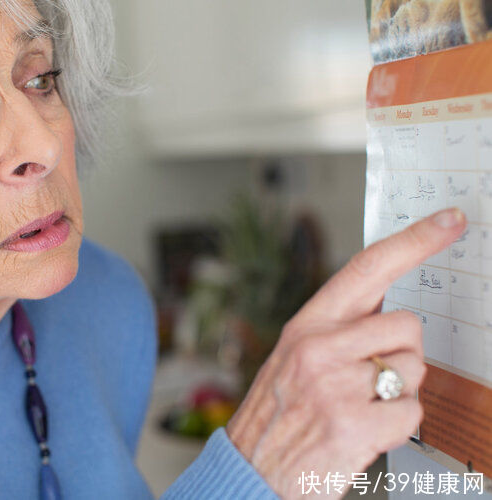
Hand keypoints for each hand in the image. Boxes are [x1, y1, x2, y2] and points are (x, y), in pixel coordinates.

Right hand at [225, 208, 466, 498]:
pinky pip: (413, 412)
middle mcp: (320, 349)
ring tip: (357, 408)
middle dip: (403, 353)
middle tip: (369, 379)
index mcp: (306, 326)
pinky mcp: (356, 426)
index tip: (449, 221)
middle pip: (408, 327)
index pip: (367, 269)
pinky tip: (363, 431)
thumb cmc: (277, 413)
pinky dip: (397, 425)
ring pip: (415, 371)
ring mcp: (337, 387)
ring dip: (398, 392)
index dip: (414, 241)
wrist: (251, 470)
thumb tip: (390, 311)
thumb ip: (338, 331)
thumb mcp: (293, 358)